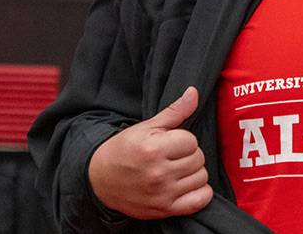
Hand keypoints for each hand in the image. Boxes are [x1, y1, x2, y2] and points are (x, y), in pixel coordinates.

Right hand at [88, 87, 212, 219]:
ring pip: (202, 177)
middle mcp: (158, 173)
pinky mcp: (165, 209)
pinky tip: (187, 186)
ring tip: (177, 170)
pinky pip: (201, 200)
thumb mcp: (146, 127)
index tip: (171, 143)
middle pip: (198, 159)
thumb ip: (174, 111)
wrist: (100, 180)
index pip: (191, 141)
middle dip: (189, 155)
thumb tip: (194, 92)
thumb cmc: (125, 150)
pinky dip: (200, 193)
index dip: (183, 140)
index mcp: (153, 149)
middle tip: (173, 157)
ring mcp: (162, 194)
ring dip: (194, 173)